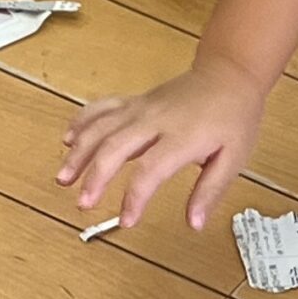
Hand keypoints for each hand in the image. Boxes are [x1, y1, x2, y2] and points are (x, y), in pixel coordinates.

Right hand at [59, 57, 267, 229]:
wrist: (229, 74)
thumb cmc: (234, 116)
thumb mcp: (234, 157)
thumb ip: (210, 191)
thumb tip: (194, 223)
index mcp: (183, 136)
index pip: (150, 170)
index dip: (134, 198)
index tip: (127, 221)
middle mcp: (156, 120)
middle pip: (115, 146)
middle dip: (95, 177)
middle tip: (83, 203)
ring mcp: (142, 108)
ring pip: (101, 126)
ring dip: (79, 151)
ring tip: (63, 177)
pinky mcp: (136, 101)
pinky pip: (103, 108)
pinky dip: (83, 121)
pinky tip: (68, 138)